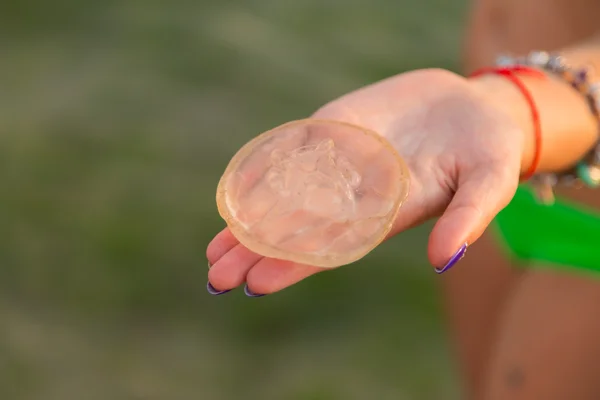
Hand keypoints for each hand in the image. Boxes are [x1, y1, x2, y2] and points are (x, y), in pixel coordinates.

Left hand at [206, 68, 524, 295]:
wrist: (473, 107)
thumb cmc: (488, 151)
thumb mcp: (490, 181)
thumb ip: (466, 218)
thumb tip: (444, 261)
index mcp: (388, 212)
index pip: (334, 245)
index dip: (297, 263)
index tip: (259, 283)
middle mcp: (358, 192)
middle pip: (301, 227)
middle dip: (260, 250)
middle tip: (218, 275)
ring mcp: (344, 160)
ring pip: (290, 193)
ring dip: (252, 219)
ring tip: (216, 247)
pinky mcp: (338, 128)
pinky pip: (295, 150)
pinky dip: (265, 169)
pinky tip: (236, 190)